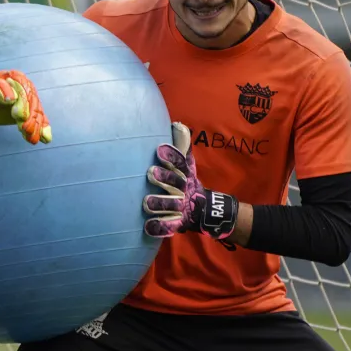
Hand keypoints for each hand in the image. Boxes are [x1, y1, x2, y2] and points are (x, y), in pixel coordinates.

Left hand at [142, 122, 236, 238]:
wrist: (203, 210)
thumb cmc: (186, 182)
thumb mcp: (187, 165)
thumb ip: (182, 146)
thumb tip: (177, 124)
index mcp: (184, 174)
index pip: (180, 163)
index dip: (171, 157)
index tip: (159, 150)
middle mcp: (182, 190)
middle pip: (174, 183)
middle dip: (163, 178)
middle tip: (150, 173)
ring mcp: (180, 207)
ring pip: (169, 206)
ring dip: (158, 203)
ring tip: (146, 202)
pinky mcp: (176, 223)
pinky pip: (167, 226)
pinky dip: (158, 227)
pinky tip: (147, 226)